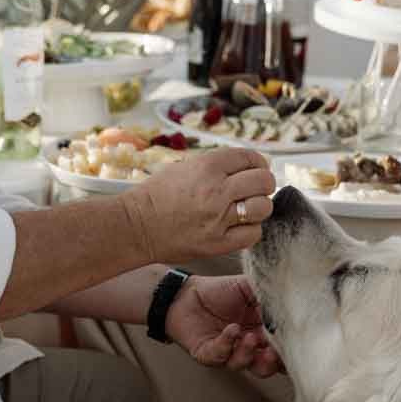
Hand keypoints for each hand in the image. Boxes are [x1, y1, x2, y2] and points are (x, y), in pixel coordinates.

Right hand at [121, 148, 274, 263]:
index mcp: (208, 166)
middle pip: (264, 182)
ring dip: (259, 207)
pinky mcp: (218, 243)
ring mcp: (219, 218)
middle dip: (263, 184)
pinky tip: (239, 227)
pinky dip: (250, 230)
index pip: (250, 158)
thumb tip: (248, 166)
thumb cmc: (157, 195)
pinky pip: (253, 234)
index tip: (256, 169)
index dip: (258, 163)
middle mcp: (217, 190)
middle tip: (255, 189)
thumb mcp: (184, 166)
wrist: (136, 225)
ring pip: (263, 208)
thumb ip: (216, 165)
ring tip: (247, 209)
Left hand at [165, 274, 281, 376]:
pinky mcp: (208, 355)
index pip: (282, 349)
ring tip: (251, 337)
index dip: (290, 350)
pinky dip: (227, 343)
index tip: (299, 344)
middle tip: (276, 353)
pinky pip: (220, 356)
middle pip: (267, 366)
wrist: (186, 293)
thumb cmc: (220, 291)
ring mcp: (228, 353)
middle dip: (273, 362)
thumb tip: (291, 297)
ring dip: (249, 353)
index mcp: (263, 334)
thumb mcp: (249, 287)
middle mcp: (248, 349)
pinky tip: (231, 329)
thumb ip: (269, 292)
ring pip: (243, 364)